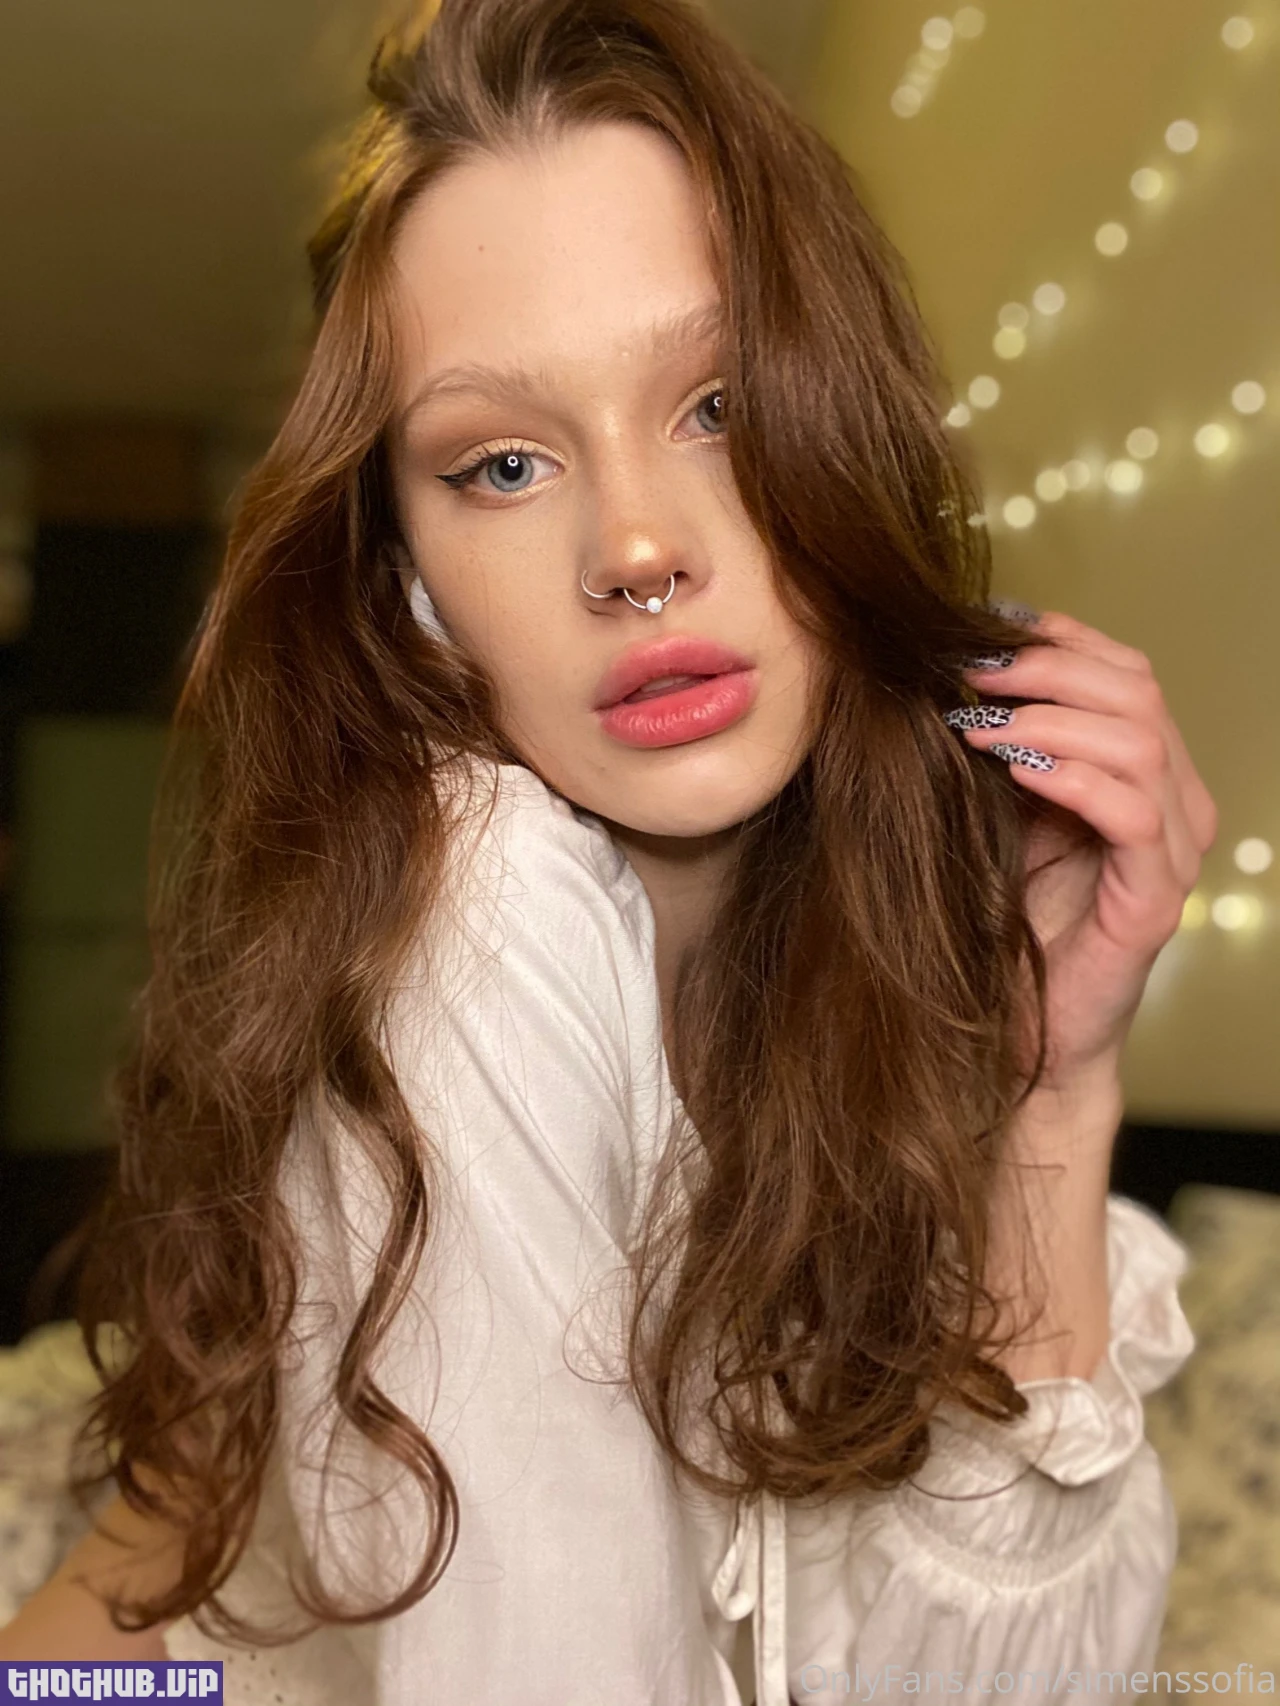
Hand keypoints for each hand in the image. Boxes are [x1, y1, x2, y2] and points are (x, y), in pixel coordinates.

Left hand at [950, 609, 1217, 1094]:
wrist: (1021, 1031)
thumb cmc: (1005, 921)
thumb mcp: (1000, 812)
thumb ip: (1001, 746)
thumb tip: (950, 665)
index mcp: (1145, 772)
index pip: (1124, 670)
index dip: (1058, 636)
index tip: (979, 626)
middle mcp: (1174, 802)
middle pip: (1136, 689)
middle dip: (1045, 667)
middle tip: (966, 673)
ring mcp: (1172, 851)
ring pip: (1138, 740)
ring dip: (1048, 717)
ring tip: (974, 723)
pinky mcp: (1155, 900)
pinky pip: (1133, 812)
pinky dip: (1071, 777)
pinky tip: (1013, 770)